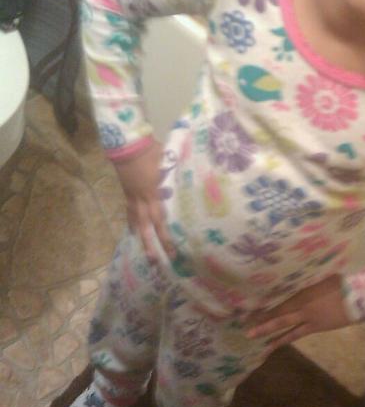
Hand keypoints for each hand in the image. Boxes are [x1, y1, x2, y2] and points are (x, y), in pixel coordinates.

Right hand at [113, 139, 174, 261]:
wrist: (128, 145)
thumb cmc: (152, 151)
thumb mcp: (170, 162)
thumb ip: (179, 175)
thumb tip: (196, 180)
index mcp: (154, 193)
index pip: (161, 220)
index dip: (166, 236)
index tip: (172, 251)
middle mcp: (142, 199)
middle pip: (147, 226)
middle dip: (151, 244)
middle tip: (155, 261)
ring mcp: (132, 197)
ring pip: (136, 221)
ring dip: (140, 237)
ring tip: (144, 251)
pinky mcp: (126, 193)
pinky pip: (130, 212)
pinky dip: (132, 222)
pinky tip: (133, 229)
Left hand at [245, 273, 350, 349]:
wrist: (359, 297)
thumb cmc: (341, 281)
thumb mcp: (319, 276)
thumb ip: (304, 279)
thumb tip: (290, 277)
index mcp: (303, 295)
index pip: (279, 305)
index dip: (264, 311)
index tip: (249, 314)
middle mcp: (303, 309)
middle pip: (280, 319)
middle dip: (264, 326)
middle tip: (248, 333)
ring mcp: (311, 320)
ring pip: (288, 330)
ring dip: (274, 336)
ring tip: (261, 343)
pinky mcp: (318, 327)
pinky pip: (300, 333)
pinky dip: (289, 337)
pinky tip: (281, 341)